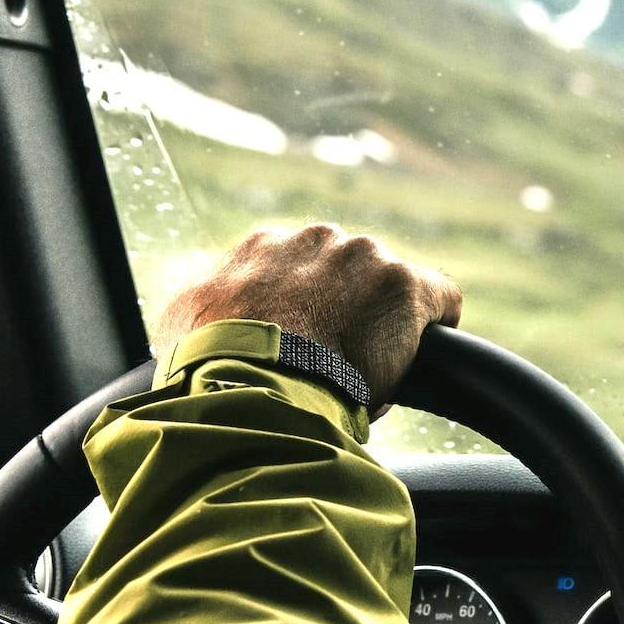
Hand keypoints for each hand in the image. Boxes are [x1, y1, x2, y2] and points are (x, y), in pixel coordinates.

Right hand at [152, 224, 461, 406]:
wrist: (250, 384)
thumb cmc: (210, 364)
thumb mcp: (182, 322)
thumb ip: (204, 303)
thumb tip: (204, 312)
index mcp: (265, 246)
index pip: (301, 272)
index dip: (309, 313)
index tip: (307, 345)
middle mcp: (317, 239)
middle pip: (350, 276)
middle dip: (348, 314)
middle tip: (336, 364)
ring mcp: (365, 258)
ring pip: (390, 291)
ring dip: (385, 326)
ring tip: (367, 372)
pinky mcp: (407, 286)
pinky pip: (440, 301)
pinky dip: (435, 328)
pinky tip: (422, 359)